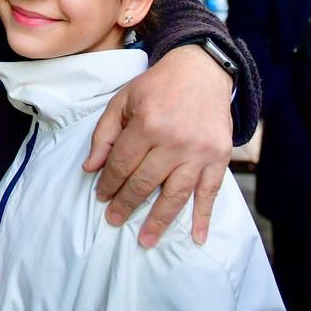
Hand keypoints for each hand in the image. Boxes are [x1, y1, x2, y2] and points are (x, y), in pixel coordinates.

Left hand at [83, 44, 233, 246]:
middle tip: (114, 220)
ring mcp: (199, 152)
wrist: (201, 71)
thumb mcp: (122, 101)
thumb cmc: (156, 87)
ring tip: (146, 240)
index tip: (101, 197)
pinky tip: (196, 237)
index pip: (122, 164)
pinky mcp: (219, 157)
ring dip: (159, 220)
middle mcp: (174, 141)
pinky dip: (203, 216)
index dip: (109, 183)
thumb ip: (104, 135)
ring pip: (176, 194)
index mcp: (147, 124)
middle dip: (127, 204)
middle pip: (145, 182)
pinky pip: (211, 192)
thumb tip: (90, 168)